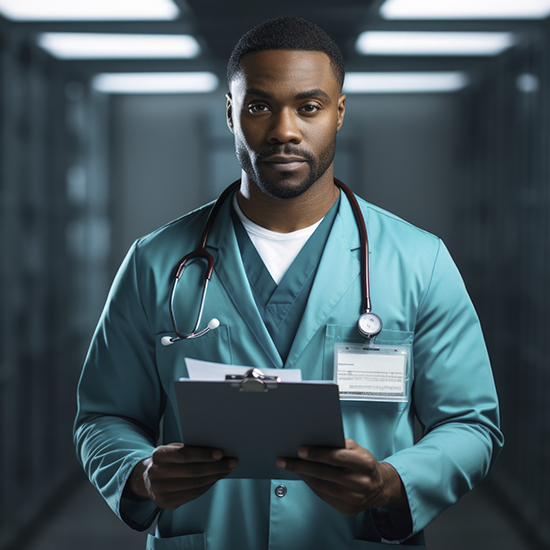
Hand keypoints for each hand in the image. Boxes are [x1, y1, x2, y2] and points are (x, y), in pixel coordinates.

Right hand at [126, 443, 237, 509]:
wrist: (147, 479)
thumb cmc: (168, 459)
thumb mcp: (172, 449)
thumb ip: (188, 448)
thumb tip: (217, 451)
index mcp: (159, 455)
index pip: (184, 454)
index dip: (203, 454)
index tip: (220, 453)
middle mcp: (157, 473)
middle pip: (192, 471)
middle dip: (216, 467)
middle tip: (232, 462)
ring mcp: (160, 491)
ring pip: (195, 484)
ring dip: (215, 477)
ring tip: (228, 470)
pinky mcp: (167, 503)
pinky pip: (193, 494)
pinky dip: (208, 486)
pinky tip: (216, 479)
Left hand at [276, 438, 406, 516]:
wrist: (378, 487)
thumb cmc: (362, 463)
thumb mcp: (357, 449)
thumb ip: (339, 444)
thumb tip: (313, 441)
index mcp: (364, 463)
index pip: (335, 457)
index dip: (316, 453)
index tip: (299, 450)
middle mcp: (360, 482)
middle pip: (324, 473)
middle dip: (300, 466)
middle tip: (284, 460)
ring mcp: (354, 499)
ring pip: (320, 485)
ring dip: (302, 475)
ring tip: (289, 467)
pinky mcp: (348, 509)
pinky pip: (323, 495)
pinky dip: (311, 484)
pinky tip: (303, 476)